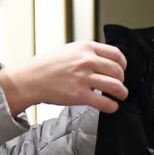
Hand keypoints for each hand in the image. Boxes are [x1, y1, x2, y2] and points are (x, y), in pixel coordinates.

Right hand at [0, 41, 128, 115]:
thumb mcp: (70, 50)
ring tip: (120, 96)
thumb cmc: (47, 66)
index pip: (116, 54)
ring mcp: (83, 78)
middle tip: (120, 86)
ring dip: (122, 93)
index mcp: (86, 48)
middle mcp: (87, 61)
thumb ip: (88, 53)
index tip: (122, 70)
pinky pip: (103, 102)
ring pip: (115, 86)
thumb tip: (105, 62)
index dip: (123, 64)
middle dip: (122, 80)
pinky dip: (112, 106)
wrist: (30, 79)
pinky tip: (112, 106)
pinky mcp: (78, 95)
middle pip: (117, 71)